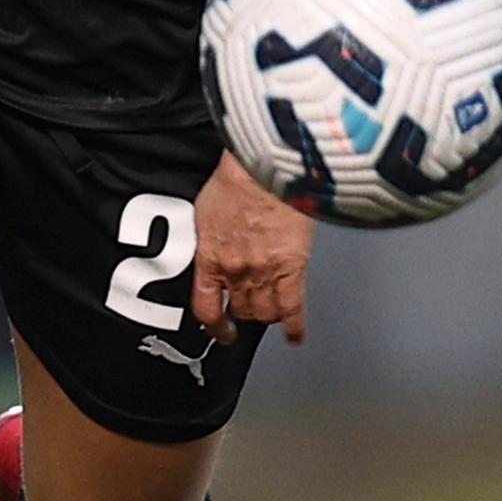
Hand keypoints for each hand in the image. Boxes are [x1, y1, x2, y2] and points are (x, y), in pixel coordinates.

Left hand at [192, 153, 312, 343]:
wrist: (264, 165)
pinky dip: (295, 326)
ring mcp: (264, 272)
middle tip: (254, 308)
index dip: (214, 325)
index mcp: (210, 258)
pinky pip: (293, 308)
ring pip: (266, 313)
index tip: (221, 330)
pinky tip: (295, 335)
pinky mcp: (292, 267)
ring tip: (275, 311)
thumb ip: (211, 235)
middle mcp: (235, 271)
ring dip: (269, 314)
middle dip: (247, 311)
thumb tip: (215, 240)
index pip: (206, 307)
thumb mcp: (207, 209)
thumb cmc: (238, 177)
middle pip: (242, 310)